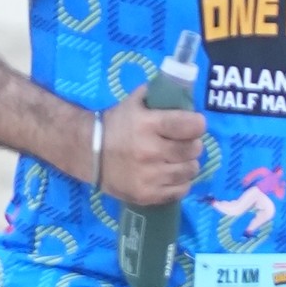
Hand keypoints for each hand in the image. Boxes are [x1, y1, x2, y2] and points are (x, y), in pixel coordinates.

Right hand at [99, 86, 205, 205]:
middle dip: (192, 144)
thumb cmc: (115, 125)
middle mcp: (150, 151)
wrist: (88, 153)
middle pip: (193, 149)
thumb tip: (182, 91)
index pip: (190, 126)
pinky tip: (171, 174)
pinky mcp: (147, 195)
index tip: (195, 125)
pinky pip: (181, 190)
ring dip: (187, 163)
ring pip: (190, 170)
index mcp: (148, 125)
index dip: (197, 124)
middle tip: (183, 143)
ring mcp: (149, 176)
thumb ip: (157, 95)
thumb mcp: (133, 103)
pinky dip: (181, 182)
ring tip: (177, 159)